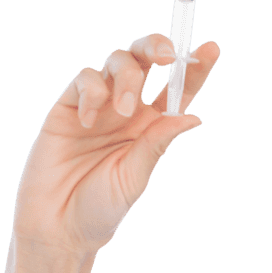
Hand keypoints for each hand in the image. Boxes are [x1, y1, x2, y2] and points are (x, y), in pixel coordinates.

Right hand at [12, 33, 219, 257]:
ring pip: (117, 61)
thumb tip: (193, 116)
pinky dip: (91, 91)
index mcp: (153, 127)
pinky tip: (88, 120)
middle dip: (158, 47)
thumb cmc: (102, 208)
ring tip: (124, 111)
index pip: (178, 91)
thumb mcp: (136, 176)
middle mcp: (128, 110)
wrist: (58, 225)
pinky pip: (84, 79)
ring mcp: (98, 106)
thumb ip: (157, 143)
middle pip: (146, 61)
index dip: (195, 69)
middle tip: (166, 56)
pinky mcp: (67, 106)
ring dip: (126, 76)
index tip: (212, 49)